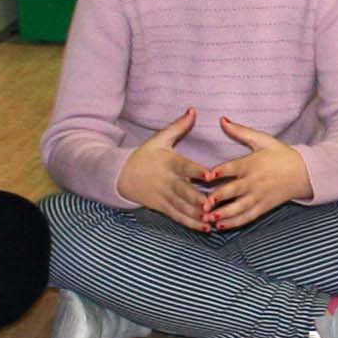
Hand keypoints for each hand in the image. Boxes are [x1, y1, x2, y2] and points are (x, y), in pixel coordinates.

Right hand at [116, 109, 209, 229]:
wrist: (121, 175)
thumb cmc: (145, 155)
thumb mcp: (159, 139)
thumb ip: (178, 126)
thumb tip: (193, 109)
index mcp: (169, 162)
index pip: (184, 167)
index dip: (197, 171)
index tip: (211, 175)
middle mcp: (167, 181)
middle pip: (185, 191)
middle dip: (200, 199)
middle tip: (216, 205)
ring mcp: (164, 196)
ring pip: (183, 207)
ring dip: (198, 214)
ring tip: (215, 219)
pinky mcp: (162, 207)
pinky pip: (178, 217)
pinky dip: (191, 223)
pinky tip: (206, 228)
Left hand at [198, 118, 313, 232]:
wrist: (305, 172)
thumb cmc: (281, 154)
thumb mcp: (263, 140)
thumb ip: (240, 131)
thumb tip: (222, 119)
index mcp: (252, 163)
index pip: (233, 168)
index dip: (220, 172)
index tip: (206, 176)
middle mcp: (255, 181)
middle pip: (234, 191)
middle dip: (218, 198)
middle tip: (203, 204)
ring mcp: (259, 196)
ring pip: (239, 207)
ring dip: (223, 214)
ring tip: (208, 219)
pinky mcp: (264, 207)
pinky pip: (248, 217)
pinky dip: (235, 223)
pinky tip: (221, 226)